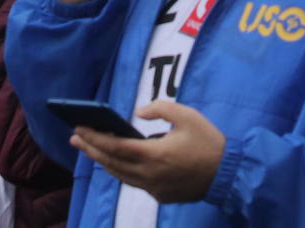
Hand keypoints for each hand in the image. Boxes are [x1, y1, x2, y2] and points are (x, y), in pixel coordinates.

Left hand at [70, 101, 224, 203]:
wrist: (229, 174)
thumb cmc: (208, 142)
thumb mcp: (186, 116)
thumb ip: (160, 108)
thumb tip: (138, 113)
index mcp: (155, 154)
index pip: (115, 147)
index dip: (94, 138)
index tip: (79, 128)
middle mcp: (150, 175)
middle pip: (112, 163)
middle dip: (91, 149)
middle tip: (75, 138)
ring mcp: (155, 188)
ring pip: (121, 176)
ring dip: (103, 162)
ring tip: (90, 149)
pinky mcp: (161, 196)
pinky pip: (134, 183)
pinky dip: (121, 171)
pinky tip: (116, 162)